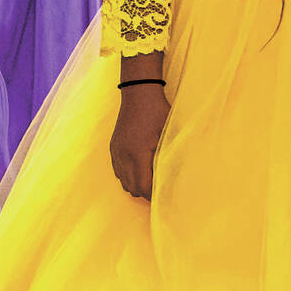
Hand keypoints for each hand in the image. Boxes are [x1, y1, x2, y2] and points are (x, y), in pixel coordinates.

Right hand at [109, 84, 169, 199]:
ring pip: (123, 181)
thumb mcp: (168, 132)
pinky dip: (127, 175)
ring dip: (136, 184)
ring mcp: (116, 151)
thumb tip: (177, 173)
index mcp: (138, 154)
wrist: (138, 92)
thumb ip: (170, 154)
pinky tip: (139, 170)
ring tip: (150, 182)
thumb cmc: (157, 111)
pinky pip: (118, 170)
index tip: (164, 198)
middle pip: (132, 187)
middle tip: (159, 192)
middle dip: (145, 193)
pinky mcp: (113, 147)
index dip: (153, 196)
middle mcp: (124, 156)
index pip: (143, 186)